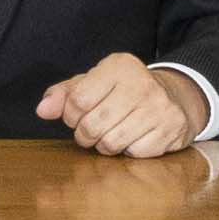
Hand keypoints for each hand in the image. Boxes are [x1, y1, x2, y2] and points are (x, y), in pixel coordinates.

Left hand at [32, 53, 211, 159]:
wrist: (175, 97)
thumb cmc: (123, 92)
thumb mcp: (93, 83)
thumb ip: (64, 95)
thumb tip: (42, 110)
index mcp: (118, 66)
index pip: (77, 100)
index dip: (71, 116)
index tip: (77, 116)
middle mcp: (142, 83)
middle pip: (92, 125)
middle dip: (85, 135)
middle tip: (92, 131)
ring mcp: (160, 106)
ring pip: (112, 143)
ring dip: (105, 145)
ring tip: (112, 134)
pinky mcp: (171, 128)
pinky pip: (135, 153)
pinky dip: (129, 151)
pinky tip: (135, 137)